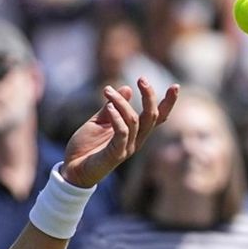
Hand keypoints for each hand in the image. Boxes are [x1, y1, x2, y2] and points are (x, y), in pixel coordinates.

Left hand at [60, 79, 178, 187]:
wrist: (72, 169)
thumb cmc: (85, 147)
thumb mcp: (98, 121)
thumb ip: (112, 107)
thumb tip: (127, 88)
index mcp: (135, 133)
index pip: (157, 117)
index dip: (168, 103)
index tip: (175, 86)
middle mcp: (135, 141)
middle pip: (152, 117)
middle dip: (149, 96)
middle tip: (141, 78)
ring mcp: (127, 148)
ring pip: (134, 120)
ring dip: (121, 102)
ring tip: (107, 91)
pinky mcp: (116, 154)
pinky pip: (122, 132)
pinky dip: (117, 117)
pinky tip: (109, 106)